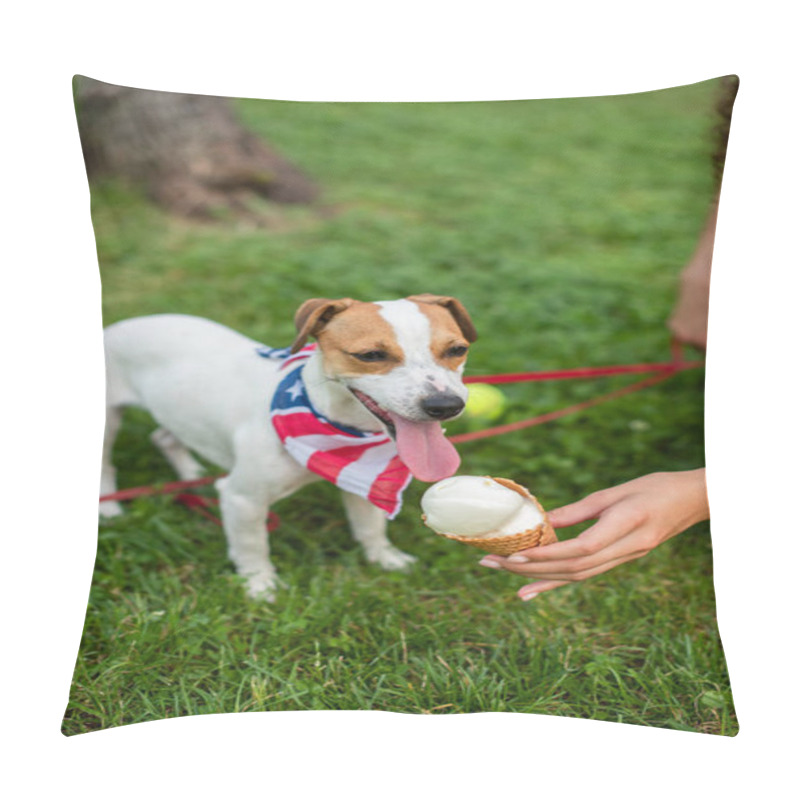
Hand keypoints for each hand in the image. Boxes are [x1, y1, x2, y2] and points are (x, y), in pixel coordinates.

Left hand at [478, 470, 708, 599]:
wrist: (694, 501)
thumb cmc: (658, 487)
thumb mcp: (617, 491)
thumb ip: (581, 509)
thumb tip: (543, 520)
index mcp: (627, 525)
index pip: (582, 548)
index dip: (548, 554)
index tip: (516, 553)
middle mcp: (626, 549)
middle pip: (573, 567)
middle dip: (530, 567)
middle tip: (492, 561)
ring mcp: (625, 558)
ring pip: (577, 576)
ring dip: (539, 577)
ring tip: (503, 574)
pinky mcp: (621, 559)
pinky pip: (585, 574)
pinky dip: (556, 582)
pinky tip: (531, 589)